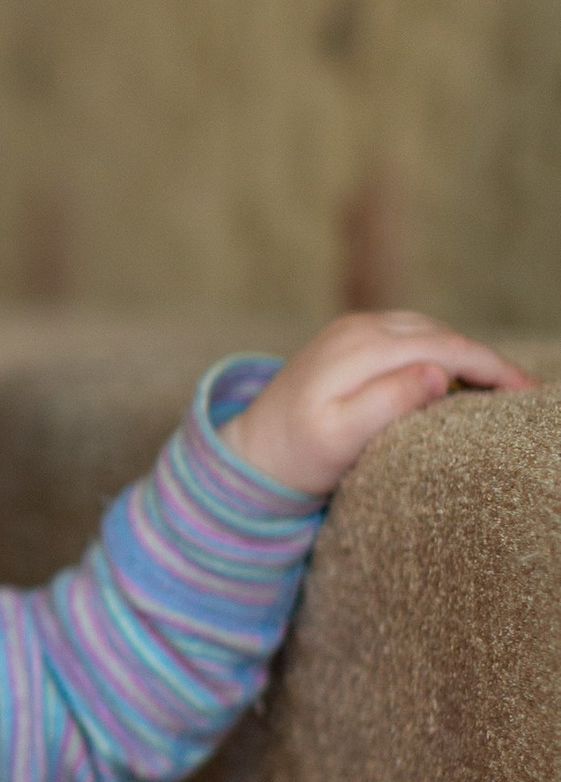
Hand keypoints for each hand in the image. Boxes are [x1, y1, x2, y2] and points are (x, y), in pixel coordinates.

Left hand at [223, 310, 526, 498]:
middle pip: (442, 334)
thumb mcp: (339, 438)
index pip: (444, 347)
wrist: (253, 449)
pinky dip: (442, 350)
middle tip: (526, 393)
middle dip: (487, 360)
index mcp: (360, 349)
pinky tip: (459, 375)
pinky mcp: (352, 337)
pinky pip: (411, 335)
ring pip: (429, 330)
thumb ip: (386, 403)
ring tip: (501, 386)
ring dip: (467, 353)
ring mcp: (354, 328)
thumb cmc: (298, 454)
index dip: (490, 366)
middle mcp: (359, 327)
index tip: (525, 392)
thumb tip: (435, 371)